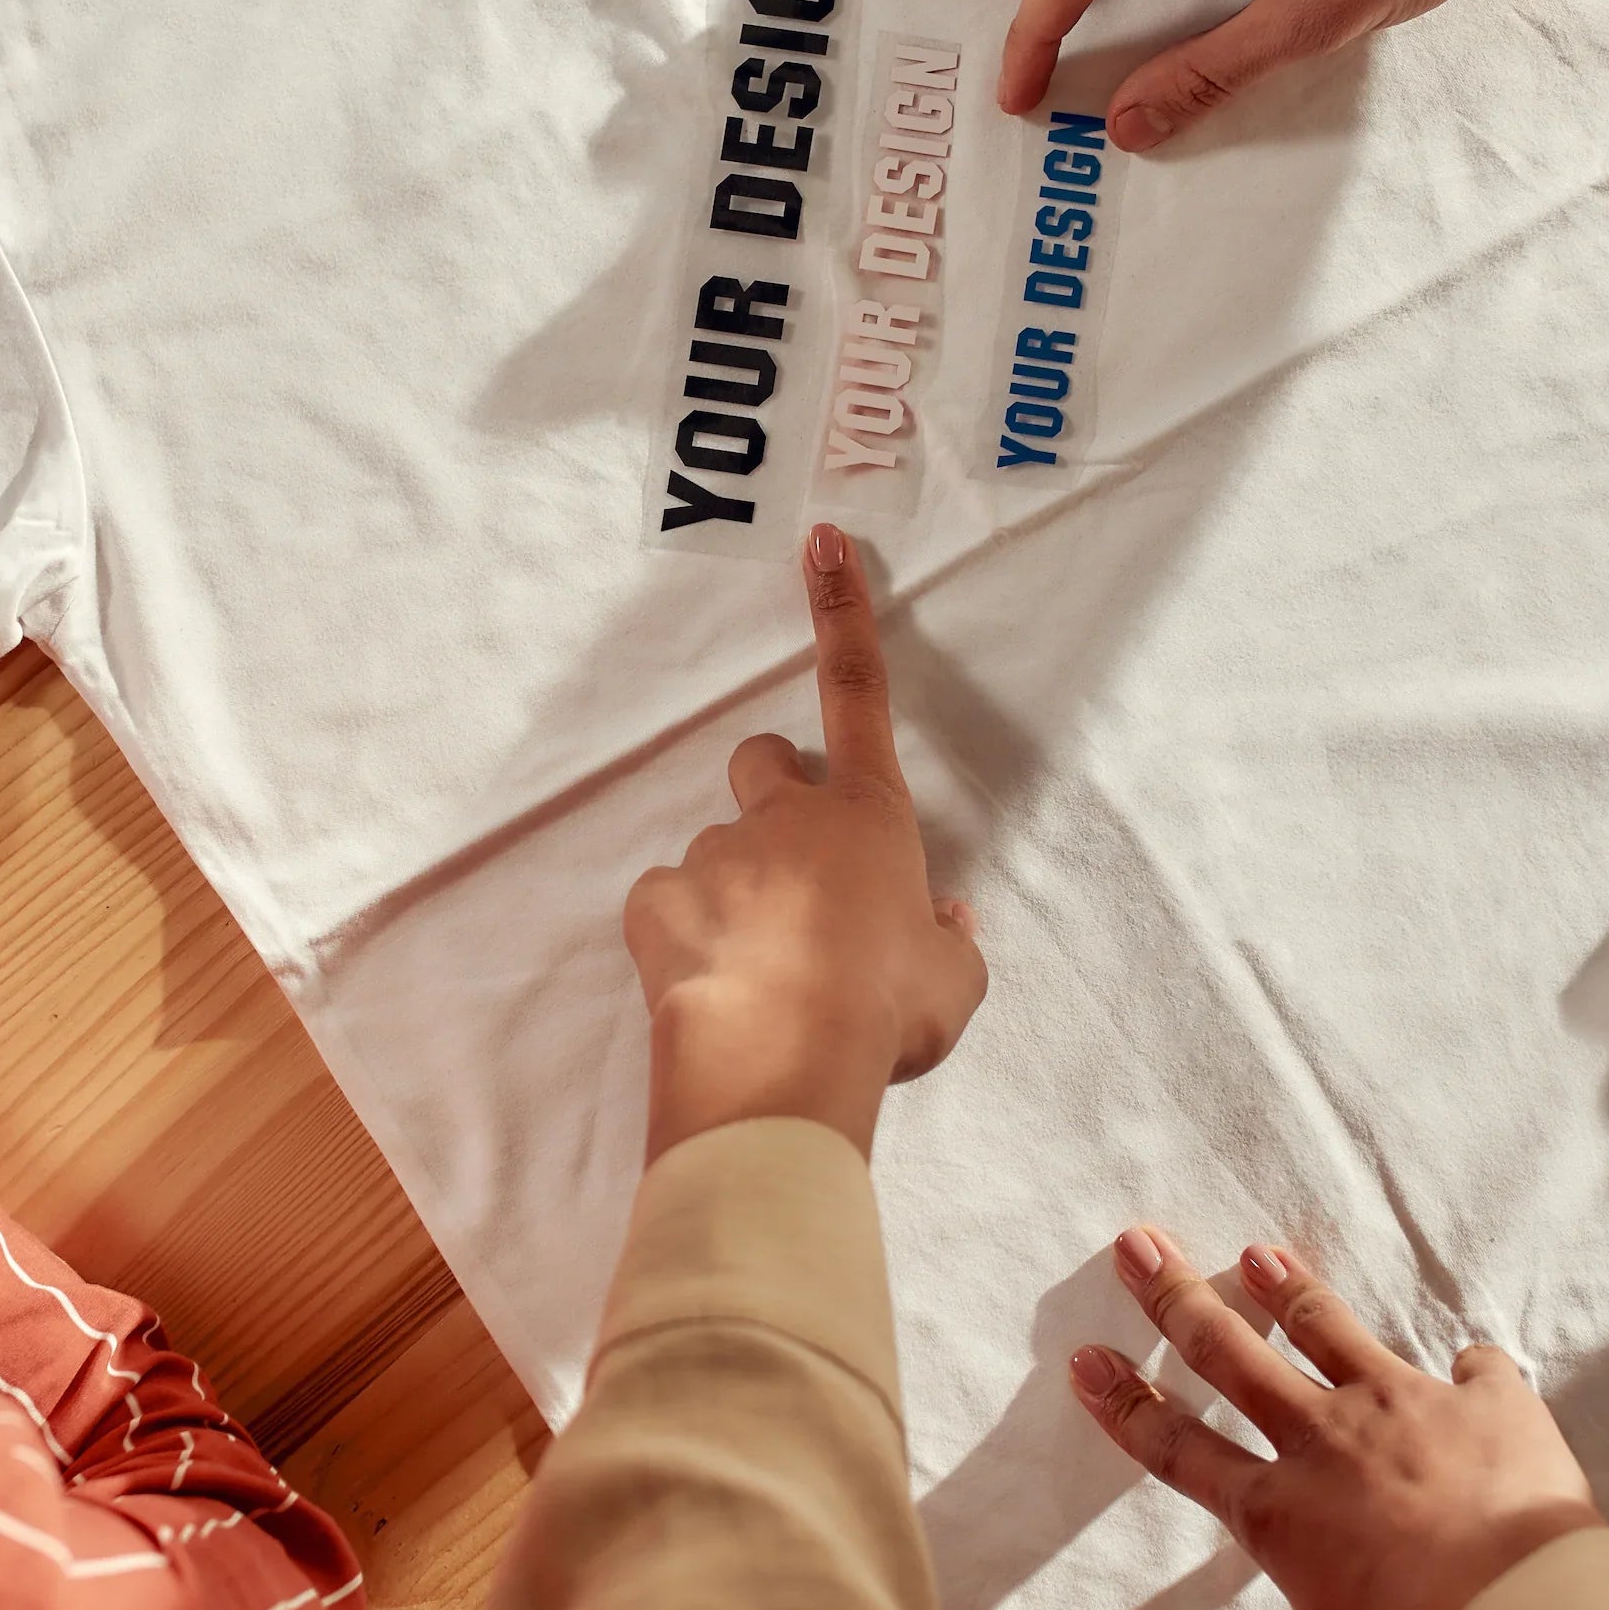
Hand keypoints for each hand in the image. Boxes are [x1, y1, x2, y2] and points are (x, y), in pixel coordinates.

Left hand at [624, 524, 987, 1155]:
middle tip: (790, 867)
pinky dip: (684, 940)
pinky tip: (710, 988)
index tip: (821, 544)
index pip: (860, 691)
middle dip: (772, 794)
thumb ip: (946, 944)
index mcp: (870, 819)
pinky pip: (666, 906)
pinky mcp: (657, 900)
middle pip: (764, 761)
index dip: (843, 613)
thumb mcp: (951, 985)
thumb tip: (941, 925)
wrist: (783, 1064)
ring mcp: (715, 854)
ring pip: (715, 852)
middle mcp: (788, 818)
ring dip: (735, 896)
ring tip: (760, 975)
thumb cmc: (883, 1014)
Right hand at [1071, 1234, 1601, 1609]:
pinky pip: (1478, 1369)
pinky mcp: (1485, 1401)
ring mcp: (1405, 1407)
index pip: (1181, 1452)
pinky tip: (1473, 1365)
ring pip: (1331, 1328)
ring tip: (1259, 1251)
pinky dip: (1473, 1371)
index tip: (1085, 1359)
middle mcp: (1327, 1443)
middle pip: (1232, 1353)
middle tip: (1139, 1243)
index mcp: (1280, 1516)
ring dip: (1288, 1289)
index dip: (1126, 1406)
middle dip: (1176, 1296)